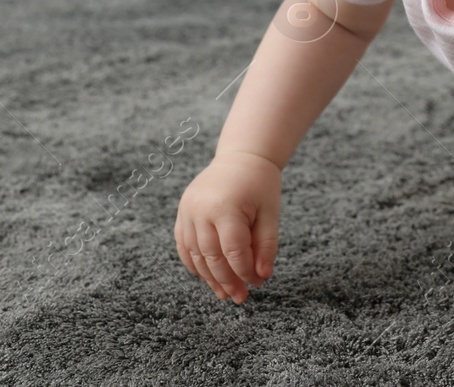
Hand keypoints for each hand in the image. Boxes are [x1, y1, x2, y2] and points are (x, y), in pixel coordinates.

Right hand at [173, 150, 281, 303]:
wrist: (240, 157)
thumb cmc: (260, 184)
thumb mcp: (271, 212)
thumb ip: (266, 245)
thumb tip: (262, 276)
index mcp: (226, 207)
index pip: (233, 251)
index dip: (244, 272)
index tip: (257, 284)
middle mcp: (201, 210)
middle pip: (211, 257)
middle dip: (226, 281)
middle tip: (240, 297)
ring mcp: (187, 211)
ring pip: (195, 255)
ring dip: (209, 278)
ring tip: (224, 294)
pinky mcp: (182, 212)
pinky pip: (184, 245)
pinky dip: (194, 263)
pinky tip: (207, 277)